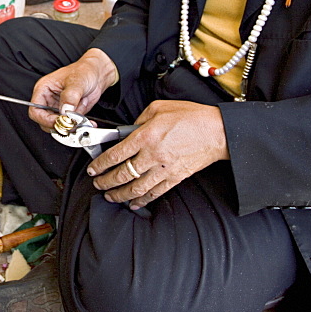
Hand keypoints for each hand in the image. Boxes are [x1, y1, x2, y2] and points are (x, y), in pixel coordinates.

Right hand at [28, 49, 118, 129]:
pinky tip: (87, 122)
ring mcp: (59, 108)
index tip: (59, 121)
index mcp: (43, 90)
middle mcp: (49, 101)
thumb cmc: (83, 71)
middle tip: (71, 124)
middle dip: (59, 125)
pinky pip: (71, 125)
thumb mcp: (76, 81)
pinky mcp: (69, 114)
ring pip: (58, 126)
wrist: (96, 74)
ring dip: (70, 127)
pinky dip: (79, 126)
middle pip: (44, 122)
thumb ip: (70, 97)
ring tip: (81, 122)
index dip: (45, 119)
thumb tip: (65, 111)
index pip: (35, 110)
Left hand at [87, 100, 229, 208]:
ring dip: (120, 195)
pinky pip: (155, 193)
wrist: (217, 131)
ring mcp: (164, 169)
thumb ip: (139, 119)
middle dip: (105, 182)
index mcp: (145, 136)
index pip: (116, 154)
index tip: (93, 168)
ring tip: (109, 196)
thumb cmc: (191, 116)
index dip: (101, 164)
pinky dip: (142, 201)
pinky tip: (133, 203)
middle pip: (122, 174)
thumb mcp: (159, 108)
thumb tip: (129, 130)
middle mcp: (152, 155)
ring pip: (136, 188)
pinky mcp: (175, 178)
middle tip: (97, 183)